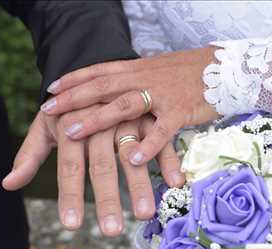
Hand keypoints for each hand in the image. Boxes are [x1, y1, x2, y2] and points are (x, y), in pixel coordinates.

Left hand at [2, 109, 183, 235]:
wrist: (106, 57)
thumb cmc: (74, 102)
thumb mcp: (48, 122)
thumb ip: (32, 152)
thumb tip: (8, 184)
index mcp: (73, 119)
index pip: (70, 163)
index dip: (69, 194)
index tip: (71, 225)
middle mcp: (102, 116)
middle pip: (102, 162)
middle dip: (106, 197)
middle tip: (110, 230)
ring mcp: (131, 111)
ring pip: (133, 151)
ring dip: (140, 183)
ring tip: (143, 214)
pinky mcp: (157, 108)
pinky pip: (162, 134)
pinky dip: (166, 157)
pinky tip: (172, 181)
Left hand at [40, 47, 218, 165]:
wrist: (222, 67)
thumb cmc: (182, 75)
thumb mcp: (153, 72)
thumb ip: (130, 82)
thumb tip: (108, 94)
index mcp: (135, 69)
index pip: (98, 71)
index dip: (73, 80)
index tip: (50, 91)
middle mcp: (143, 78)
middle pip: (102, 86)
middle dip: (73, 98)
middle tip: (49, 111)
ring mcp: (161, 95)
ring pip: (124, 105)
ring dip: (97, 119)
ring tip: (73, 132)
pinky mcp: (180, 111)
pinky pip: (162, 130)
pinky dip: (147, 145)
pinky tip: (132, 159)